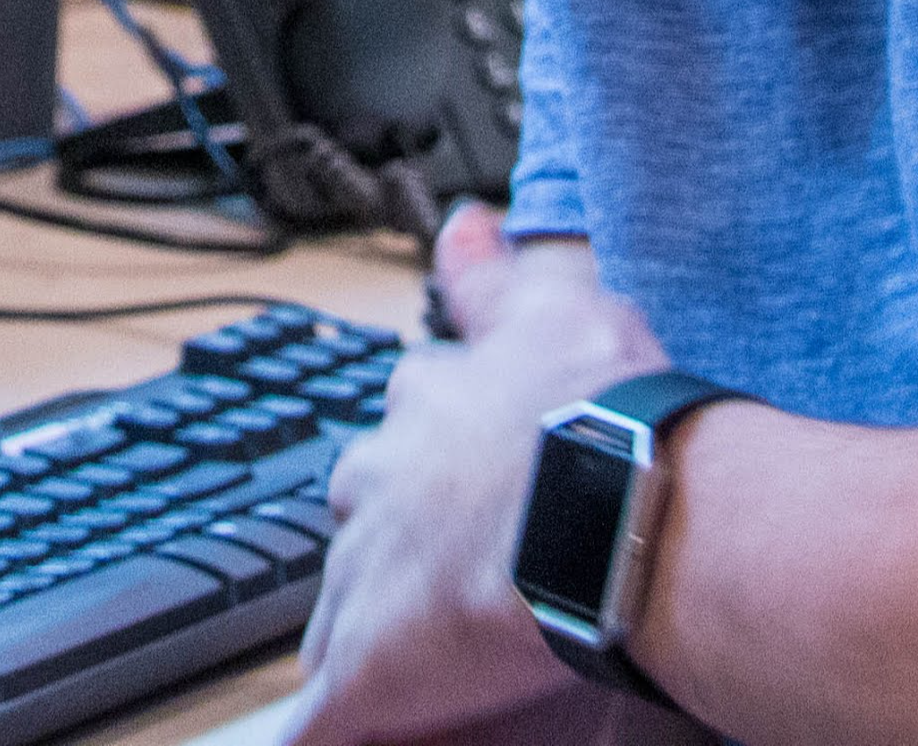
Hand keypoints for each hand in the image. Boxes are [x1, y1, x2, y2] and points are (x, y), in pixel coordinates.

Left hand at [281, 209, 668, 745]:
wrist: (607, 501)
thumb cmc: (599, 409)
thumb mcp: (550, 309)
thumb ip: (496, 276)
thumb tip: (463, 222)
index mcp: (420, 413)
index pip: (396, 440)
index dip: (422, 472)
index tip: (446, 497)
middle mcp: (378, 483)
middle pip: (358, 521)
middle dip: (381, 552)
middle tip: (430, 591)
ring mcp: (368, 576)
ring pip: (342, 610)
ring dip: (361, 635)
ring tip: (392, 671)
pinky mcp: (371, 665)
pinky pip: (327, 709)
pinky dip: (322, 724)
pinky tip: (310, 738)